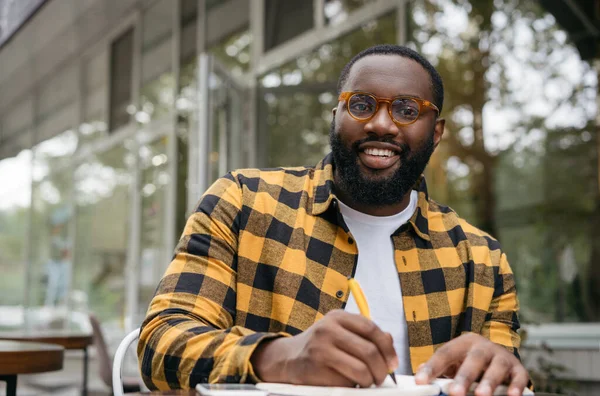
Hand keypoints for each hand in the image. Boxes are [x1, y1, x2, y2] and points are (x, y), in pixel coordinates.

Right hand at [250, 310, 397, 386]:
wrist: (288, 358)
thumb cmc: (321, 346)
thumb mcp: (340, 332)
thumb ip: (364, 334)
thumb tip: (389, 341)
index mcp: (337, 317)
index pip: (371, 328)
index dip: (387, 347)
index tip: (393, 362)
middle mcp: (328, 329)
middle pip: (369, 351)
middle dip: (381, 369)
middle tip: (382, 378)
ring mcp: (321, 348)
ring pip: (361, 369)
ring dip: (369, 380)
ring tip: (367, 381)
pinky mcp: (316, 368)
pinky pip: (346, 381)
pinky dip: (353, 385)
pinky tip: (348, 382)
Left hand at [414, 333, 528, 395]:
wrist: (498, 353)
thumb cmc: (470, 362)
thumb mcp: (454, 361)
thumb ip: (439, 368)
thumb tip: (419, 377)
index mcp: (463, 343)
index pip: (445, 353)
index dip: (432, 367)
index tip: (421, 382)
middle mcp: (483, 347)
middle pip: (473, 359)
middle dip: (464, 377)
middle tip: (455, 393)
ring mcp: (502, 357)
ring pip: (496, 367)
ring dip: (489, 382)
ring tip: (481, 395)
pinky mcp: (518, 369)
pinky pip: (519, 377)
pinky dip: (516, 386)